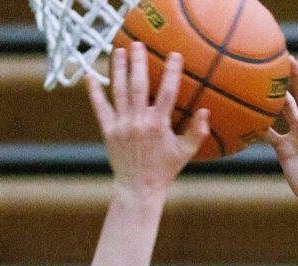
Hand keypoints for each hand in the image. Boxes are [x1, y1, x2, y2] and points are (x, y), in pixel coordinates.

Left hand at [86, 41, 208, 196]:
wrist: (139, 188)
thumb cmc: (165, 171)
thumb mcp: (185, 153)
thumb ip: (197, 132)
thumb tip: (206, 111)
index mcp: (158, 126)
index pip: (168, 93)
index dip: (172, 73)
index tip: (175, 55)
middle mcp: (139, 122)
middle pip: (138, 85)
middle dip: (138, 62)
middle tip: (138, 44)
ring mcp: (122, 125)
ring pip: (118, 91)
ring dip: (118, 69)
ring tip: (118, 51)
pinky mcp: (109, 131)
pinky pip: (100, 108)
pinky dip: (95, 92)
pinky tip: (90, 76)